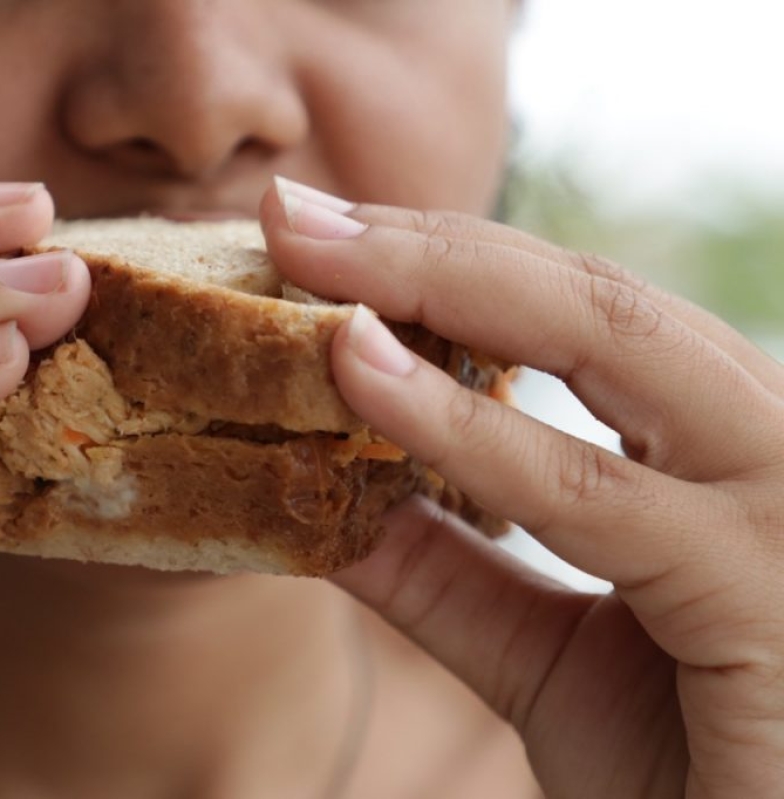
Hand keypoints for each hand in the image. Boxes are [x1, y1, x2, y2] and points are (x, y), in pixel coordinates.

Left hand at [263, 178, 783, 796]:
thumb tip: (320, 495)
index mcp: (726, 450)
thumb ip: (446, 571)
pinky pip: (593, 496)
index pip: (583, 316)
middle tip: (296, 211)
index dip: (450, 266)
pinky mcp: (769, 593)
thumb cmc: (690, 770)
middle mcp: (775, 449)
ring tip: (310, 258)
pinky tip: (360, 373)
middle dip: (433, 246)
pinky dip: (468, 428)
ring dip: (441, 288)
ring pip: (612, 344)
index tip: (325, 233)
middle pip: (597, 298)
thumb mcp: (544, 654)